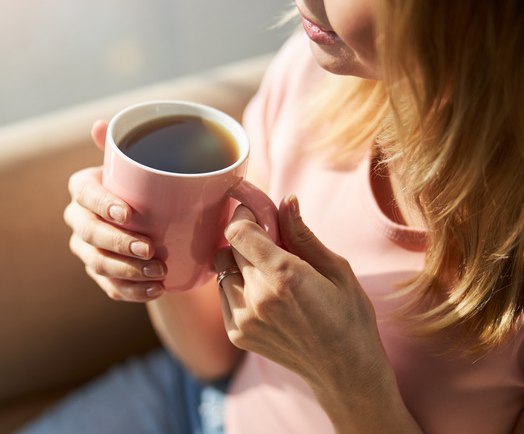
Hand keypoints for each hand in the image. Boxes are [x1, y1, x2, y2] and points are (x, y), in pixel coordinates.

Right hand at [63, 121, 166, 301]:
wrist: (158, 220)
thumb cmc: (147, 186)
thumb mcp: (142, 165)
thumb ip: (126, 146)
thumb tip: (100, 125)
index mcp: (84, 188)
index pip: (85, 194)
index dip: (103, 205)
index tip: (129, 213)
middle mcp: (79, 219)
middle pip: (89, 234)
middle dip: (118, 244)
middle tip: (150, 249)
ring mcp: (86, 249)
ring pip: (97, 264)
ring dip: (128, 271)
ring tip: (159, 273)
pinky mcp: (100, 274)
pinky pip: (110, 286)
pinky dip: (133, 291)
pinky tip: (156, 289)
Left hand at [215, 189, 391, 403]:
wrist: (345, 370)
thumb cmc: (349, 316)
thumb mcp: (336, 270)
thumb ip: (302, 235)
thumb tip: (285, 201)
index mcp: (284, 275)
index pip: (238, 231)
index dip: (245, 216)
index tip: (257, 213)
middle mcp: (257, 297)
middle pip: (228, 248)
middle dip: (245, 238)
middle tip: (268, 241)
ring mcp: (244, 318)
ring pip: (221, 271)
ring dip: (239, 263)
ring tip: (268, 272)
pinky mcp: (237, 333)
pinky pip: (223, 295)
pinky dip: (237, 287)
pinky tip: (264, 294)